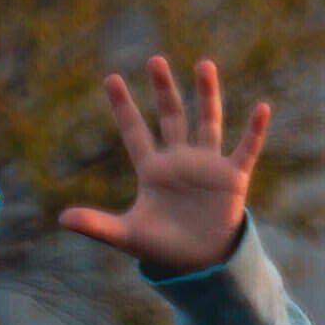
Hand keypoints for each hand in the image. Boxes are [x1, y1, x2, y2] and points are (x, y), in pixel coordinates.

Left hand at [55, 56, 269, 278]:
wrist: (199, 264)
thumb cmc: (162, 248)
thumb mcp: (128, 235)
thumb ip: (97, 225)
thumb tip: (61, 219)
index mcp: (152, 170)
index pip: (135, 131)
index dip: (123, 107)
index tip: (110, 78)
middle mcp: (179, 160)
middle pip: (171, 116)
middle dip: (163, 89)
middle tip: (154, 60)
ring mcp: (207, 165)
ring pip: (207, 122)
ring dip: (206, 94)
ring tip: (203, 65)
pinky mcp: (232, 177)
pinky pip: (246, 149)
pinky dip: (254, 131)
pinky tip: (262, 108)